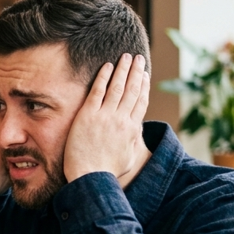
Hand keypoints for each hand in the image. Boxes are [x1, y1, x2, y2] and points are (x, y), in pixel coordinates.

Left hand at [63, 53, 150, 182]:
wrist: (90, 176)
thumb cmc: (107, 172)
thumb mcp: (128, 159)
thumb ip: (133, 143)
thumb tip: (136, 134)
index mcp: (132, 129)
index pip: (141, 102)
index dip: (144, 86)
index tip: (144, 74)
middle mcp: (122, 119)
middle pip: (132, 90)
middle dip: (136, 72)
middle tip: (138, 58)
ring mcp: (105, 116)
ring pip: (117, 87)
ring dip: (123, 69)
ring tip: (126, 57)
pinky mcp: (88, 115)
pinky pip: (97, 91)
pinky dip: (103, 77)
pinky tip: (107, 66)